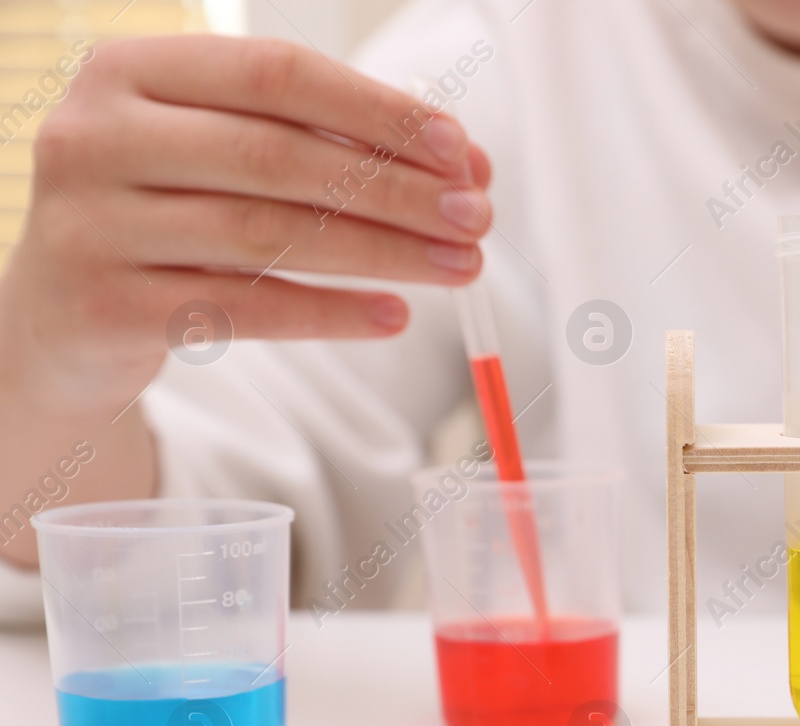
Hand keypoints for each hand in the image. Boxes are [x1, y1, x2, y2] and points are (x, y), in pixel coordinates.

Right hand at [0, 35, 490, 565]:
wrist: (62, 319)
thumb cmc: (166, 219)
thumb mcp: (219, 157)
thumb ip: (322, 147)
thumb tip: (461, 167)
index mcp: (130, 72)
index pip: (277, 76)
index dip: (377, 110)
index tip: (460, 149)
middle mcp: (98, 137)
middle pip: (281, 158)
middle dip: (397, 190)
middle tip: (477, 218)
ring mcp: (94, 224)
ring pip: (269, 235)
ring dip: (383, 253)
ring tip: (459, 266)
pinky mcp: (108, 307)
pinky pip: (247, 309)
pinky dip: (331, 314)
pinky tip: (393, 316)